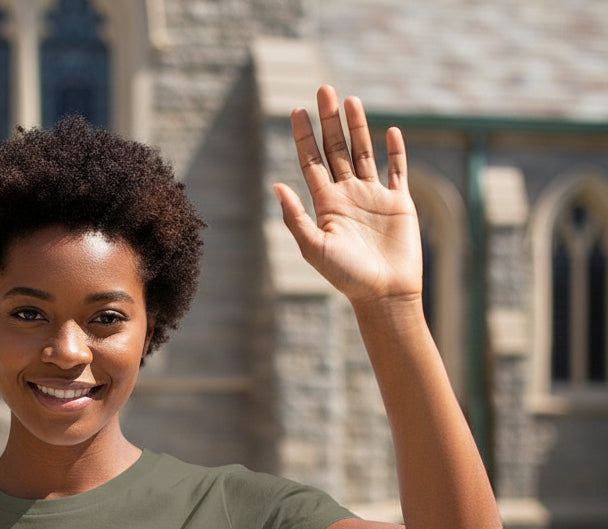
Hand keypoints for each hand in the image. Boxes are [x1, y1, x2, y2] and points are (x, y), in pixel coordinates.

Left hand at [273, 86, 422, 308]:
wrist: (383, 293)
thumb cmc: (346, 276)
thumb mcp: (314, 247)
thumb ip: (296, 217)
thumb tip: (275, 185)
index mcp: (326, 204)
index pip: (311, 162)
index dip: (303, 137)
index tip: (296, 110)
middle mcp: (348, 196)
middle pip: (336, 149)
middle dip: (329, 121)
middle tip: (323, 89)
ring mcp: (373, 197)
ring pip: (364, 153)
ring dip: (358, 127)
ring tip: (350, 100)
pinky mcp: (399, 202)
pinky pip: (397, 171)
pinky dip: (395, 151)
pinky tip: (391, 131)